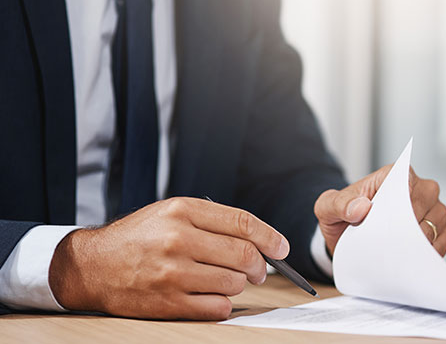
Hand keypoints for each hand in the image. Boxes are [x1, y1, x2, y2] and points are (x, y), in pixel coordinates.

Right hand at [49, 197, 288, 319]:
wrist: (92, 265)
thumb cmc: (139, 237)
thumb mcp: (170, 213)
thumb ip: (213, 222)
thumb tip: (262, 241)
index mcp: (183, 211)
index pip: (243, 223)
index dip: (270, 237)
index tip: (281, 248)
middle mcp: (178, 239)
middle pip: (244, 255)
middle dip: (260, 266)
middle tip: (257, 270)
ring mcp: (173, 273)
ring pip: (234, 283)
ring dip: (239, 285)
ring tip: (225, 280)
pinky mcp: (168, 302)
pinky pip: (218, 307)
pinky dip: (223, 304)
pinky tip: (212, 297)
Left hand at [314, 165, 445, 255]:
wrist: (348, 237)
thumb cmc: (342, 216)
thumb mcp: (328, 208)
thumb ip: (339, 204)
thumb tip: (361, 208)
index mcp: (393, 174)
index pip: (408, 183)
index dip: (402, 205)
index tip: (389, 224)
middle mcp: (419, 187)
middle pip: (426, 205)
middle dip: (409, 227)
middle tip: (390, 244)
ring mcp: (432, 208)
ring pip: (437, 223)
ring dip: (420, 242)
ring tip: (399, 254)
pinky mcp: (439, 228)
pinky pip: (443, 240)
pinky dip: (430, 252)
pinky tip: (413, 259)